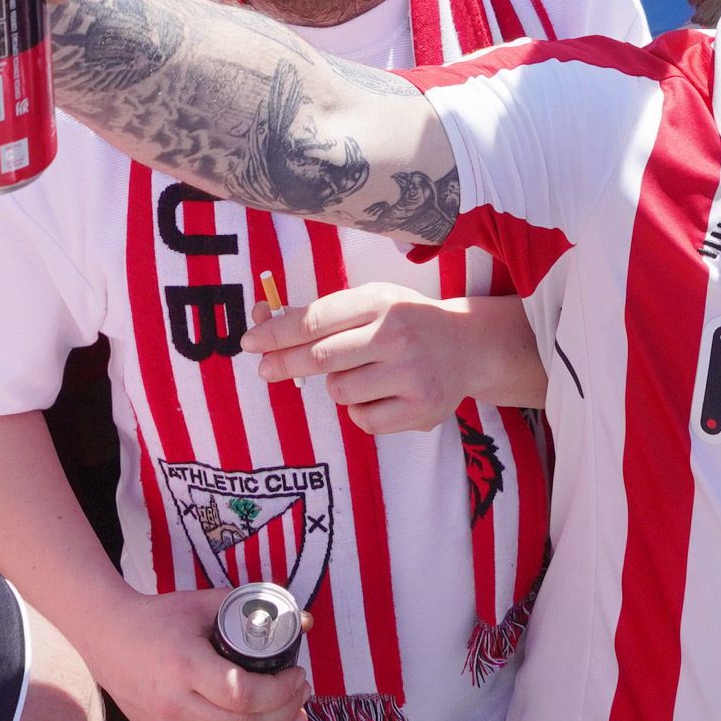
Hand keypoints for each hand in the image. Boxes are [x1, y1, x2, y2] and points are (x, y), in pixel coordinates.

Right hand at [93, 581, 309, 720]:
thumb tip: (301, 620)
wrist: (107, 641)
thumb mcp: (201, 604)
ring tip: (297, 720)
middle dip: (285, 714)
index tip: (297, 675)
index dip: (280, 691)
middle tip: (303, 695)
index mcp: (184, 666)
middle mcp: (174, 705)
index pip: (242, 694)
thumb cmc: (157, 619)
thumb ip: (248, 607)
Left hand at [247, 280, 491, 433]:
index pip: (316, 320)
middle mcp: (397, 335)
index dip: (277, 332)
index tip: (251, 341)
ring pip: (339, 391)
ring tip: (362, 373)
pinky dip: (361, 410)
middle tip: (265, 369)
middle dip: (285, 364)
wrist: (469, 346)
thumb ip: (322, 314)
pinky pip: (363, 419)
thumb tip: (262, 320)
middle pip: (321, 358)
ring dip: (336, 386)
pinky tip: (382, 394)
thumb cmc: (407, 322)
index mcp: (381, 301)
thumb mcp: (372, 302)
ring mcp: (411, 374)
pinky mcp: (421, 409)